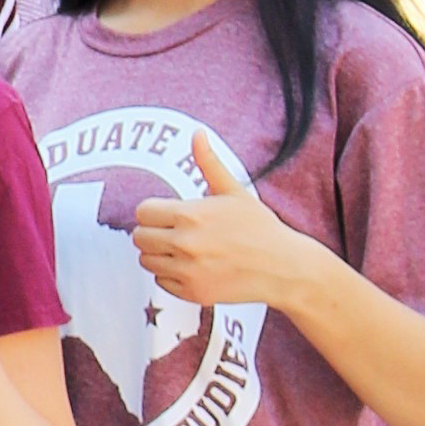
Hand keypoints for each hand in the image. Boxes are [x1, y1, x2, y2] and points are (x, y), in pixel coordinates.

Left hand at [130, 138, 320, 309]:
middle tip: (174, 233)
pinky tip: (194, 267)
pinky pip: (161, 281)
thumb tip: (197, 133)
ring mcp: (188, 270)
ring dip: (159, 254)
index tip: (167, 215)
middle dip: (153, 233)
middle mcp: (186, 244)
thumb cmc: (260, 228)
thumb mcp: (235, 192)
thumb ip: (209, 163)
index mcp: (192, 215)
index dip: (153, 212)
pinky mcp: (193, 292)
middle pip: (139, 237)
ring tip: (184, 249)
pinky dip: (172, 276)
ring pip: (146, 260)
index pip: (143, 212)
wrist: (285, 268)